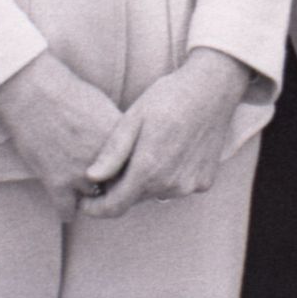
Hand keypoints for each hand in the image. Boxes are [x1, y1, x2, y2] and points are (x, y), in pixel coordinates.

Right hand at [0, 51, 124, 219]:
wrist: (33, 92)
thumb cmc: (67, 92)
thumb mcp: (103, 108)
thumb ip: (116, 133)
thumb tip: (126, 146)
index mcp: (120, 141)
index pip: (134, 169)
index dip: (129, 172)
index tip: (124, 174)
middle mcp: (105, 161)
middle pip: (117, 187)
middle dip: (112, 188)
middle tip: (106, 188)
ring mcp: (81, 174)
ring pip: (94, 201)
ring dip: (90, 199)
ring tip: (87, 197)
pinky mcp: (57, 183)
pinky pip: (67, 211)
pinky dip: (67, 210)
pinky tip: (67, 207)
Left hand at [79, 49, 253, 217]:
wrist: (212, 88)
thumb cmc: (168, 97)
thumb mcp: (133, 118)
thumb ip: (113, 152)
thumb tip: (90, 177)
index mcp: (148, 170)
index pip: (115, 207)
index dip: (96, 209)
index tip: (84, 203)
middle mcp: (170, 185)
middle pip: (135, 199)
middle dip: (121, 188)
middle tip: (116, 164)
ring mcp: (189, 185)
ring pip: (156, 193)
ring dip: (146, 181)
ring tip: (145, 150)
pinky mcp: (204, 181)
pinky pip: (176, 186)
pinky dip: (167, 176)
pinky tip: (169, 151)